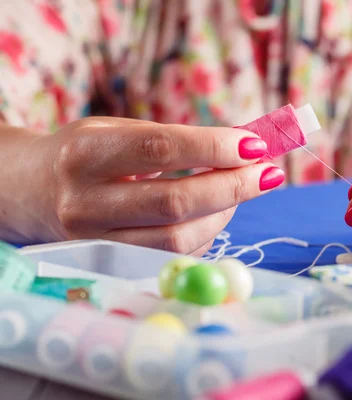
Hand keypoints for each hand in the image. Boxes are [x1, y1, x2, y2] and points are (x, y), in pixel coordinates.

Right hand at [34, 117, 282, 254]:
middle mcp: (85, 203)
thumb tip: (244, 147)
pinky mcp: (111, 267)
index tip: (255, 146)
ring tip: (240, 190)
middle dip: (233, 187)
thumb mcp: (117, 131)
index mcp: (86, 153)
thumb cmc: (86, 155)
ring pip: (178, 239)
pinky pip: (173, 256)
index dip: (215, 148)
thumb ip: (174, 139)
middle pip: (176, 203)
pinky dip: (206, 233)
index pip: (161, 150)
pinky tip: (214, 212)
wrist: (30, 193)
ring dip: (224, 213)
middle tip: (268, 173)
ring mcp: (95, 243)